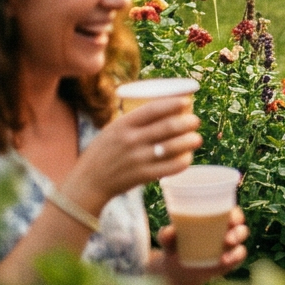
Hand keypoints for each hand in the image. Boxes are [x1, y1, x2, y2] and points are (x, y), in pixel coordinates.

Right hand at [66, 97, 202, 213]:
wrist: (88, 182)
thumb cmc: (103, 152)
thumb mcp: (112, 130)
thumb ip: (133, 121)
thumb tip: (164, 108)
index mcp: (122, 125)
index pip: (153, 109)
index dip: (173, 103)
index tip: (187, 101)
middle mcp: (130, 140)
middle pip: (168, 127)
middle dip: (188, 122)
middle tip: (196, 121)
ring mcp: (137, 159)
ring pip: (173, 146)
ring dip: (190, 141)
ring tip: (197, 139)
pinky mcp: (142, 176)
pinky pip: (170, 167)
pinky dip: (183, 162)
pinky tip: (188, 158)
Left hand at [155, 205, 249, 284]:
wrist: (177, 270)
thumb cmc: (175, 247)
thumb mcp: (169, 241)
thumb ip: (167, 236)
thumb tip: (169, 231)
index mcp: (216, 219)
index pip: (231, 212)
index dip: (235, 214)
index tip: (231, 218)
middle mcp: (227, 230)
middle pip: (240, 226)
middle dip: (238, 231)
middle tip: (228, 239)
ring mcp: (229, 247)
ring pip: (240, 242)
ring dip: (237, 244)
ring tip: (227, 248)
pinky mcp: (229, 261)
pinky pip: (238, 258)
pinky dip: (234, 258)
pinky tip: (224, 261)